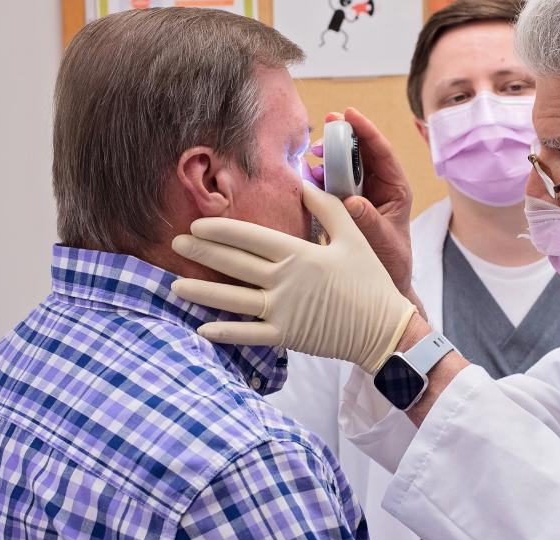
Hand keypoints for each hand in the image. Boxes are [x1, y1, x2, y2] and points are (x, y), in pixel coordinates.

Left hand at [171, 182, 416, 374]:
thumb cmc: (370, 281)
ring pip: (232, 299)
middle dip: (201, 253)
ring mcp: (282, 310)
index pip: (249, 237)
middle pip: (233, 263)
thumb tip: (303, 183)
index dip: (219, 230)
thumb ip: (327, 208)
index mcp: (298, 253)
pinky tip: (201, 328)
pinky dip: (224, 332)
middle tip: (175, 245)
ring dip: (201, 292)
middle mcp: (284, 280)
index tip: (196, 225)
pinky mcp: (286, 335)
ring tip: (174, 286)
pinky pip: (248, 334)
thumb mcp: (353, 237)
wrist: (384, 328)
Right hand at [326, 108, 414, 296]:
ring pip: (345, 163)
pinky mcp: (344, 202)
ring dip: (329, 154)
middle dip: (345, 134)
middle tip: (327, 122)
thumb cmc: (392, 262)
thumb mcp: (385, 243)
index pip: (382, 153)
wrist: (384, 281)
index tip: (350, 114)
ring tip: (313, 150)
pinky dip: (319, 174)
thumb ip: (370, 222)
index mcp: (396, 189)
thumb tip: (353, 201)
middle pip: (362, 151)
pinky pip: (331, 182)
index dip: (366, 130)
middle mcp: (378, 186)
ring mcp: (360, 192)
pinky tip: (309, 173)